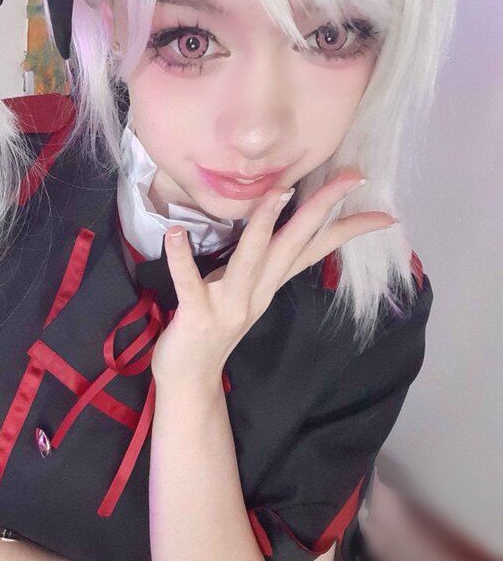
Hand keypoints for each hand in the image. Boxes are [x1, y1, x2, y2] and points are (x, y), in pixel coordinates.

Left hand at [150, 170, 396, 384]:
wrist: (189, 381)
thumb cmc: (211, 328)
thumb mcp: (243, 290)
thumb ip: (259, 262)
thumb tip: (276, 228)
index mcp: (269, 283)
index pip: (315, 249)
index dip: (349, 230)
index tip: (385, 212)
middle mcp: (256, 293)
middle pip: (294, 244)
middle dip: (322, 208)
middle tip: (353, 178)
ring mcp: (228, 305)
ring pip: (251, 261)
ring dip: (265, 226)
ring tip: (277, 192)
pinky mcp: (196, 315)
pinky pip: (189, 283)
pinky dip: (181, 259)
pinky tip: (174, 233)